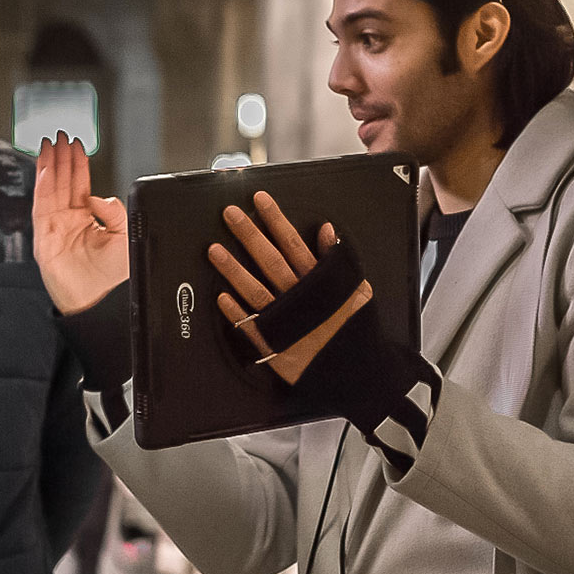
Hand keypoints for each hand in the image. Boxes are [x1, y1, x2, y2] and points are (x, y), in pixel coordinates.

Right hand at [33, 132, 128, 314]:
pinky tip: (45, 170)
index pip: (81, 185)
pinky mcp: (44, 236)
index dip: (79, 165)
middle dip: (62, 158)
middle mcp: (69, 221)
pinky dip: (43, 186)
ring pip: (51, 189)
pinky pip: (42, 206)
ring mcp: (55, 227)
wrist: (95, 301)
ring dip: (50, 166)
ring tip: (50, 145)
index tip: (78, 146)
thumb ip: (117, 213)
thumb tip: (99, 197)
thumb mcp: (125, 238)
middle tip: (61, 136)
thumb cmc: (109, 278)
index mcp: (87, 220)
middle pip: (63, 182)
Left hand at [208, 191, 372, 384]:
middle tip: (229, 215)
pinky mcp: (275, 346)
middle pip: (269, 261)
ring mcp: (284, 323)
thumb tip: (327, 231)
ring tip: (214, 250)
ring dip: (233, 270)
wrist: (359, 372)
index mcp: (318, 284)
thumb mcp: (357, 289)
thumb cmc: (358, 330)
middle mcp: (298, 300)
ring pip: (254, 290)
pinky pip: (251, 326)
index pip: (292, 245)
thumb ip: (339, 260)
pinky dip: (235, 313)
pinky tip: (221, 297)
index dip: (276, 221)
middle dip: (249, 235)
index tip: (260, 201)